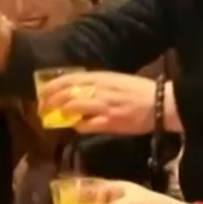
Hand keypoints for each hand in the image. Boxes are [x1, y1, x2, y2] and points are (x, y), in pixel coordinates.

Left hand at [37, 72, 179, 134]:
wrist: (160, 103)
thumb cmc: (139, 91)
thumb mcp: (115, 80)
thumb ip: (97, 84)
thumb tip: (76, 91)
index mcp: (100, 76)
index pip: (68, 79)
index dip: (51, 86)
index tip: (42, 93)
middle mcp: (99, 89)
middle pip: (65, 93)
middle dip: (50, 101)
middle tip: (42, 109)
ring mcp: (103, 105)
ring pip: (72, 108)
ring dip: (60, 113)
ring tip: (52, 118)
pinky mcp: (109, 122)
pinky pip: (86, 125)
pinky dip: (77, 126)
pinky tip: (76, 127)